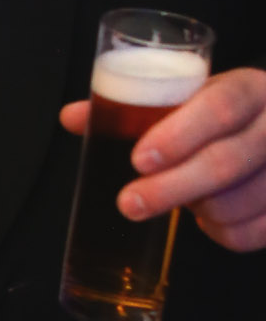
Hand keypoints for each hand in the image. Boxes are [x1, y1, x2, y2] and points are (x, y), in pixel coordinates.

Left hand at [59, 67, 265, 250]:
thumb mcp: (192, 96)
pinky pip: (254, 232)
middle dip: (172, 188)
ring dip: (199, 210)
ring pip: (240, 202)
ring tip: (180, 200)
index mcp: (250, 88)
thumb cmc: (229, 113)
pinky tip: (209, 218)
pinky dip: (223, 233)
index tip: (139, 158)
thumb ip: (135, 106)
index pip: (221, 106)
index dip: (179, 134)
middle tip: (130, 202)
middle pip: (227, 161)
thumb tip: (72, 117)